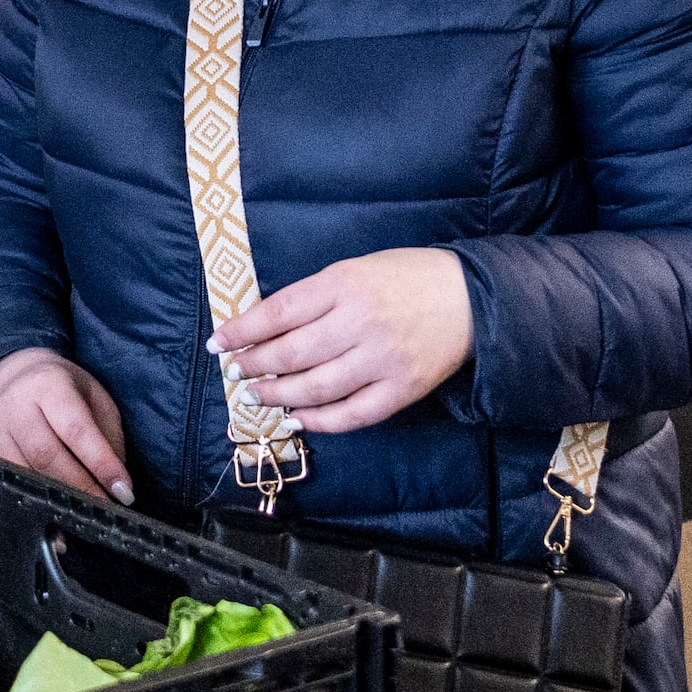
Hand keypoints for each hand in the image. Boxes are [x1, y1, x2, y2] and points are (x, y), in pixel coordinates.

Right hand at [0, 348, 133, 502]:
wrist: (16, 375)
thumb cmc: (62, 388)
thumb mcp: (95, 398)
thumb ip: (109, 436)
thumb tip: (116, 482)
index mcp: (49, 386)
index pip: (76, 430)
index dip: (101, 463)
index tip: (122, 490)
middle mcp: (16, 407)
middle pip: (46, 456)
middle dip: (81, 487)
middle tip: (105, 505)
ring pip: (24, 474)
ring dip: (58, 497)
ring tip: (83, 509)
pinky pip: (8, 482)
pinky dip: (34, 499)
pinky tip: (53, 507)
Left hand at [214, 246, 472, 436]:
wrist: (472, 298)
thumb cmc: (407, 278)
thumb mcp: (355, 270)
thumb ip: (315, 297)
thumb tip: (265, 328)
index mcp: (345, 284)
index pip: (279, 312)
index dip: (243, 331)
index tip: (220, 343)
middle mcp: (361, 322)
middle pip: (291, 353)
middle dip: (254, 365)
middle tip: (236, 372)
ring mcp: (383, 360)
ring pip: (316, 388)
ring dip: (278, 395)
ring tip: (258, 395)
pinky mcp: (402, 389)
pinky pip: (352, 414)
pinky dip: (320, 421)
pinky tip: (298, 418)